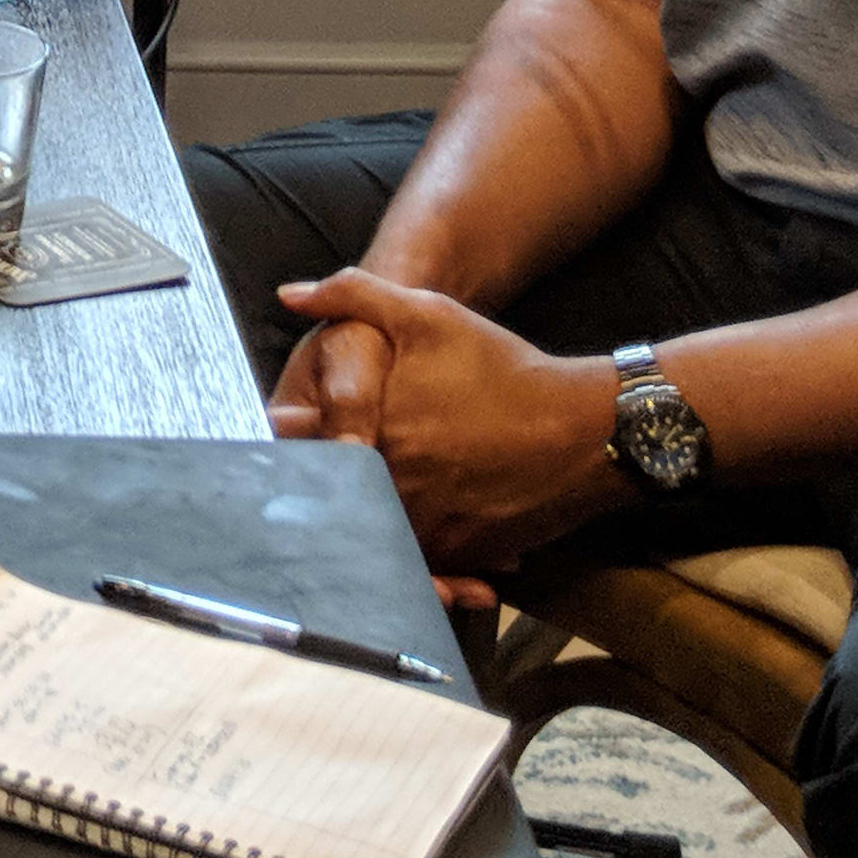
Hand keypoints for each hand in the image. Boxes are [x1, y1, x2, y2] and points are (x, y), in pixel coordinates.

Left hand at [274, 269, 629, 576]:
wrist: (585, 428)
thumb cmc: (503, 368)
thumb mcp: (429, 316)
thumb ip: (353, 296)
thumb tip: (288, 294)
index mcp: (370, 430)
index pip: (300, 452)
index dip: (282, 451)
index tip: (272, 449)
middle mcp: (392, 484)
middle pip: (328, 503)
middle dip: (312, 498)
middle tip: (290, 497)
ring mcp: (426, 524)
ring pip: (370, 537)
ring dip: (357, 530)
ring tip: (344, 523)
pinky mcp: (459, 551)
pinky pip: (416, 563)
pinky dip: (405, 558)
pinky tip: (400, 543)